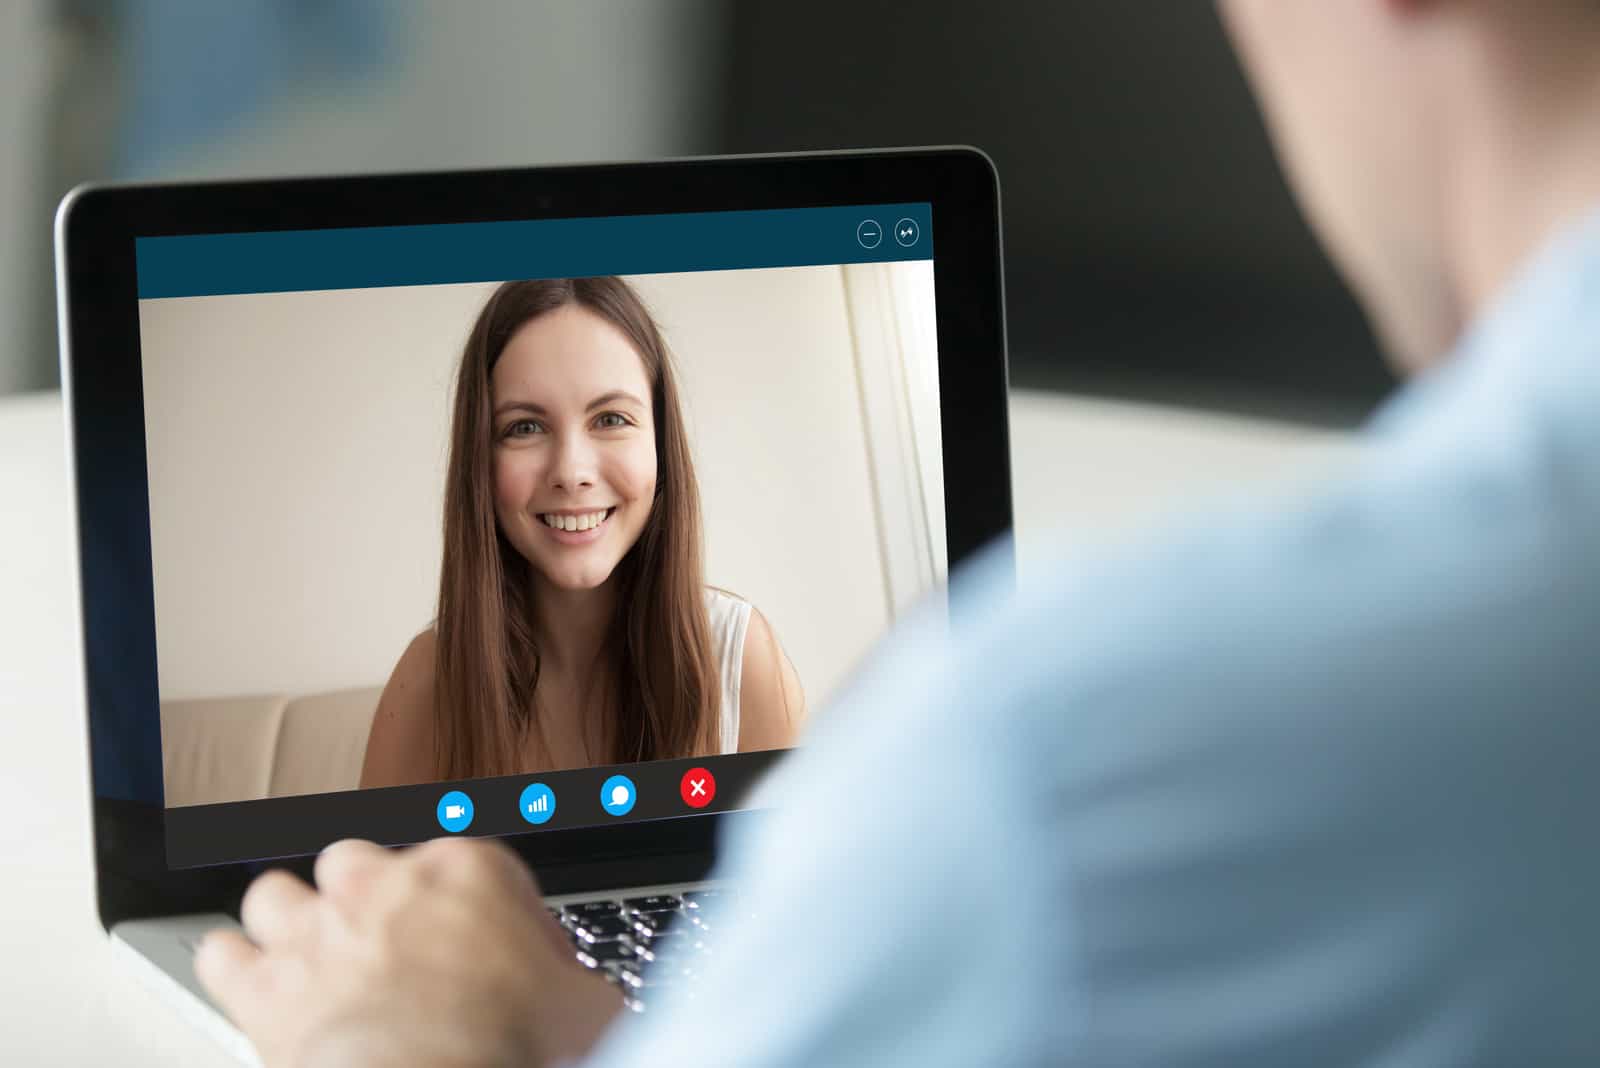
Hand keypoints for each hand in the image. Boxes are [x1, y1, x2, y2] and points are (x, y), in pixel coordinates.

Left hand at [195, 837, 623, 1067]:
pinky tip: (253, 986)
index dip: (475, 911)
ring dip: (289, 923)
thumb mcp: (588, 1007)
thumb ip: (577, 986)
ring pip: (277, 892)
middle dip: (365, 900)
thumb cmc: (514, 1052)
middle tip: (386, 945)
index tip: (484, 950)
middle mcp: (385, 885)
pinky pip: (222, 954)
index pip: (466, 863)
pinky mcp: (265, 989)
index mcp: (468, 871)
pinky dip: (234, 970)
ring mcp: (317, 931)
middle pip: (357, 862)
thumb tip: (598, 1007)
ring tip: (308, 956)